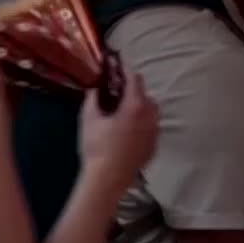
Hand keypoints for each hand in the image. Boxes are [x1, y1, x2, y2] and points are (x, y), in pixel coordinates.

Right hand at [79, 65, 158, 184]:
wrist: (108, 178)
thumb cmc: (97, 146)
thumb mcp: (89, 118)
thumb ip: (93, 98)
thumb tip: (95, 88)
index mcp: (135, 106)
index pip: (135, 79)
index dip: (126, 69)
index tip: (119, 64)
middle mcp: (150, 117)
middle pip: (146, 95)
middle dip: (134, 90)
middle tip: (117, 91)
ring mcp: (154, 133)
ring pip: (151, 112)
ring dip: (140, 106)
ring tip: (124, 110)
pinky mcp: (154, 146)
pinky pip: (151, 127)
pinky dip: (143, 123)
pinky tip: (128, 130)